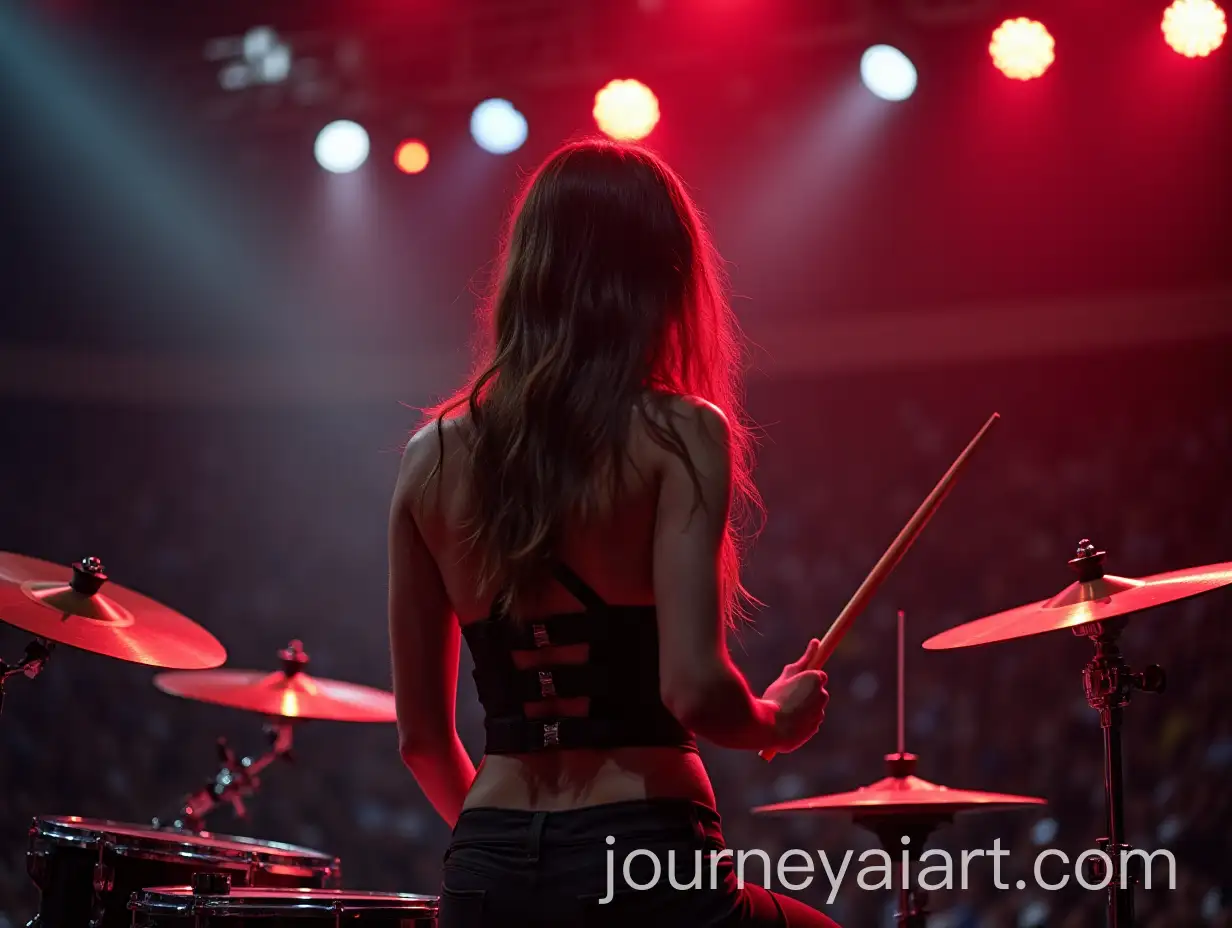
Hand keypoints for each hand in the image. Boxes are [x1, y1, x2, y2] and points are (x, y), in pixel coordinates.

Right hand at [761, 639, 828, 753]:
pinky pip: (809, 721)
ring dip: (802, 707)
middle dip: (805, 692)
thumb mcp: (786, 676)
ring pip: (812, 707)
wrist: (770, 728)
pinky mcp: (815, 728)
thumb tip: (816, 642)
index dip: (806, 679)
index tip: (799, 680)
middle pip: (816, 692)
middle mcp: (823, 696)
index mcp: (816, 680)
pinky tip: (787, 721)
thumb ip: (805, 659)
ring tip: (784, 709)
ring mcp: (819, 714)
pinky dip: (801, 721)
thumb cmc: (776, 698)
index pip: (818, 676)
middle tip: (787, 695)